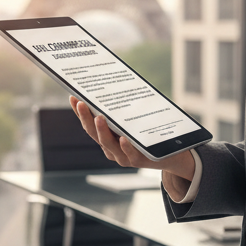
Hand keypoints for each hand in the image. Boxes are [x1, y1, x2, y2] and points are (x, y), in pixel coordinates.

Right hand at [69, 96, 195, 195]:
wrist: (172, 156)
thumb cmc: (150, 135)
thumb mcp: (135, 120)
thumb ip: (125, 110)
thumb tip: (116, 84)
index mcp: (108, 138)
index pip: (89, 125)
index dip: (80, 113)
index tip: (73, 98)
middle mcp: (112, 149)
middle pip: (94, 134)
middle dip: (86, 118)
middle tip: (82, 103)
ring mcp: (124, 156)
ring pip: (109, 145)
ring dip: (102, 131)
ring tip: (99, 117)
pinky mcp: (139, 161)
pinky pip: (130, 155)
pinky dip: (125, 147)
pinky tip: (124, 139)